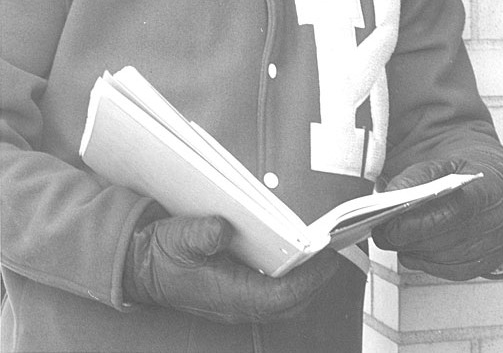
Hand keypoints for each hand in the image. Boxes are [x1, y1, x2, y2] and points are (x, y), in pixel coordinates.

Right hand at [123, 214, 339, 322]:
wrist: (140, 268)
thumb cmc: (161, 255)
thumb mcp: (179, 237)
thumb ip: (202, 233)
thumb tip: (224, 229)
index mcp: (230, 293)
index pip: (283, 295)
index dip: (310, 279)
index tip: (328, 258)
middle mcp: (238, 303)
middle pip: (290, 304)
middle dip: (314, 282)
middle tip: (330, 255)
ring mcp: (236, 302)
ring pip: (282, 302)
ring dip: (302, 283)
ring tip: (316, 255)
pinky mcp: (233, 295)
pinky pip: (270, 295)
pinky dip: (287, 281)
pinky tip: (290, 259)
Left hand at [372, 158, 502, 280]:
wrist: (497, 186)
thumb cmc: (464, 175)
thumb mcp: (440, 164)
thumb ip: (414, 177)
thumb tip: (388, 196)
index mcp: (487, 190)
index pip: (453, 210)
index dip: (418, 221)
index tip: (389, 222)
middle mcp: (496, 221)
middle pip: (446, 239)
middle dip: (408, 238)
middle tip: (381, 232)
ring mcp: (494, 245)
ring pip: (445, 258)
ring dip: (414, 250)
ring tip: (393, 238)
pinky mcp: (488, 262)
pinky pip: (451, 270)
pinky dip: (426, 262)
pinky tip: (411, 250)